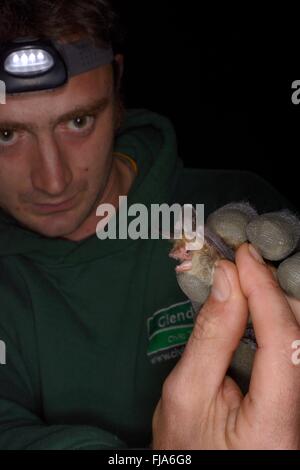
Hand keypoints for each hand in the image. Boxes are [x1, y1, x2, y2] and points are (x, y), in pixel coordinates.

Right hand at [153, 243, 299, 448]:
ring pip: (299, 341)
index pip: (284, 345)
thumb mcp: (185, 392)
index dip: (264, 293)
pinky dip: (273, 321)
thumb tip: (225, 280)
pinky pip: (291, 351)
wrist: (193, 469)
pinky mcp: (294, 399)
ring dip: (274, 303)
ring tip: (245, 279)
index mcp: (275, 427)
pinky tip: (253, 305)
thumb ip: (210, 337)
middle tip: (243, 265)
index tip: (244, 258)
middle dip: (274, 294)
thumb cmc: (185, 445)